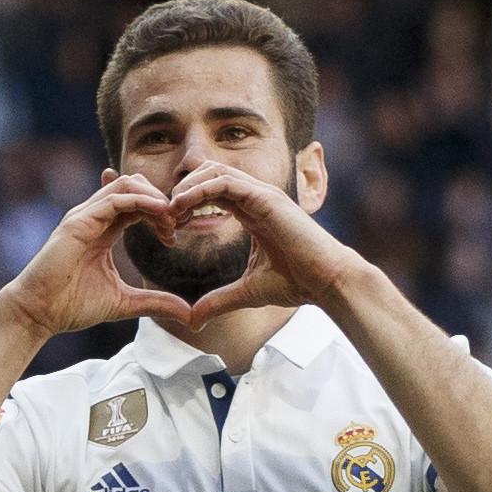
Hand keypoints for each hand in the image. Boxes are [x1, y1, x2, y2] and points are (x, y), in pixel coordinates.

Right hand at [0, 172, 192, 337]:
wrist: (39, 313)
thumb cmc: (72, 306)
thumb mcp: (125, 303)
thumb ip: (155, 302)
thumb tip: (188, 314)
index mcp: (104, 229)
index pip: (138, 205)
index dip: (162, 213)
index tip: (177, 234)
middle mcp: (94, 216)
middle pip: (136, 186)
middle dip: (162, 201)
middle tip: (179, 223)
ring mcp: (85, 215)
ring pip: (126, 184)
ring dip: (155, 197)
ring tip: (172, 219)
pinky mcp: (78, 221)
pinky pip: (115, 199)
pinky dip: (141, 201)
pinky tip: (160, 214)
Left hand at [166, 162, 361, 325]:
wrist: (327, 282)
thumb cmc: (297, 283)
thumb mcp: (247, 292)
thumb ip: (218, 301)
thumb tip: (193, 320)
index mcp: (251, 211)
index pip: (211, 191)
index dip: (186, 204)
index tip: (168, 225)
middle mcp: (256, 196)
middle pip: (208, 173)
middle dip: (182, 190)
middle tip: (163, 215)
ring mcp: (262, 194)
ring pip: (213, 171)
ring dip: (186, 187)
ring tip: (168, 209)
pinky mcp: (266, 198)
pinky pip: (225, 182)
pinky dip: (199, 189)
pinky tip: (181, 206)